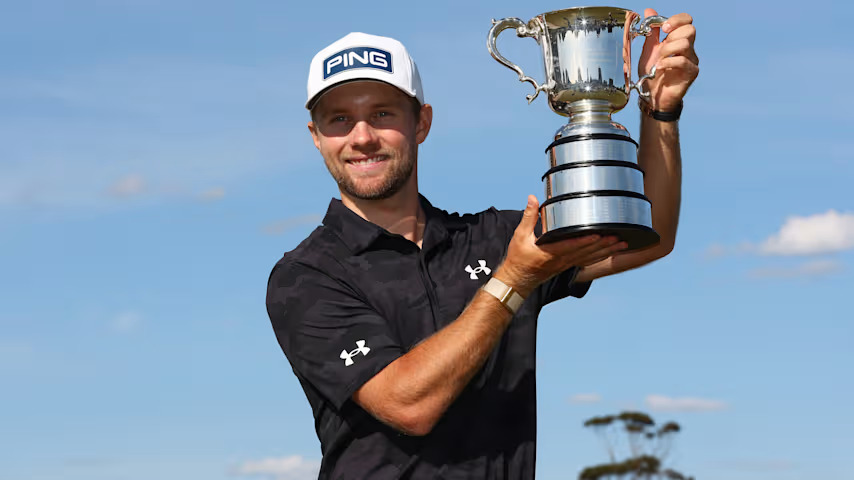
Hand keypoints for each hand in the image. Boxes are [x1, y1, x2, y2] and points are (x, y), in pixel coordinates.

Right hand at [496, 196, 627, 295]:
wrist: (518, 280)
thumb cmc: (519, 259)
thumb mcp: (520, 236)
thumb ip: (529, 216)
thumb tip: (532, 199)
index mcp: (550, 253)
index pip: (571, 246)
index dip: (585, 241)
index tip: (598, 234)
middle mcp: (561, 260)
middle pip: (586, 252)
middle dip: (603, 245)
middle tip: (618, 237)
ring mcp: (566, 264)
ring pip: (590, 258)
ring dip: (606, 251)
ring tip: (621, 244)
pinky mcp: (568, 266)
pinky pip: (587, 261)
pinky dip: (600, 256)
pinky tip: (610, 252)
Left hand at [637, 9, 698, 110]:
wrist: (652, 96)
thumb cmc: (651, 74)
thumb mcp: (648, 50)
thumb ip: (652, 32)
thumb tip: (650, 10)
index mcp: (679, 40)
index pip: (687, 20)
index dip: (676, 20)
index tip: (663, 27)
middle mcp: (688, 49)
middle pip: (690, 29)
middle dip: (671, 36)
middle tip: (660, 48)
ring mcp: (692, 60)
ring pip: (685, 44)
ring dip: (667, 51)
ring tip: (658, 61)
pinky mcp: (692, 73)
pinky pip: (682, 61)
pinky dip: (667, 63)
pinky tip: (659, 69)